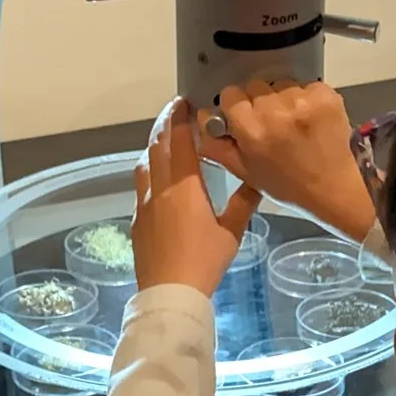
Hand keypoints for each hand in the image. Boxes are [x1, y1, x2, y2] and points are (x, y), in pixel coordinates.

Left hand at [131, 96, 258, 296]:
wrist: (169, 293)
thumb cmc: (204, 261)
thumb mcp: (232, 232)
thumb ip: (244, 202)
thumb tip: (257, 180)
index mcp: (184, 186)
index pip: (180, 140)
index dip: (180, 118)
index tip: (184, 102)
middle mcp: (160, 187)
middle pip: (157, 145)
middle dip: (165, 124)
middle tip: (175, 111)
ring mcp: (145, 203)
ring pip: (145, 163)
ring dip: (155, 145)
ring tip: (167, 140)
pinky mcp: (138, 220)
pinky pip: (141, 184)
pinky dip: (149, 169)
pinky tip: (157, 177)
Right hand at [214, 78, 377, 241]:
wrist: (336, 187)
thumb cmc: (289, 185)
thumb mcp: (246, 172)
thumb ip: (217, 145)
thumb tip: (201, 118)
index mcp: (252, 130)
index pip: (231, 94)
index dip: (236, 106)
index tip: (245, 118)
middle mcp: (275, 111)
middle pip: (255, 86)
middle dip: (259, 102)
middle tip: (272, 125)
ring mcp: (302, 100)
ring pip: (281, 84)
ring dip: (284, 99)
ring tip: (294, 123)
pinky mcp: (325, 95)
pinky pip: (306, 85)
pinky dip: (307, 98)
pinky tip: (312, 120)